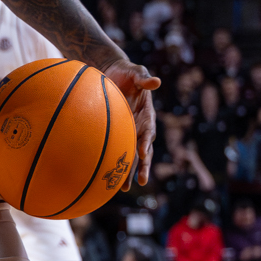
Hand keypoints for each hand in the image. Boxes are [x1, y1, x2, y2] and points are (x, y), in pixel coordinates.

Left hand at [103, 60, 161, 184]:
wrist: (113, 73)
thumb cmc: (126, 73)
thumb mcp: (135, 72)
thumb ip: (144, 78)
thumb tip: (156, 81)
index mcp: (147, 115)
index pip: (149, 131)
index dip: (146, 142)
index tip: (143, 152)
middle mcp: (140, 127)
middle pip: (144, 151)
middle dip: (143, 167)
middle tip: (142, 181)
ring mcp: (129, 132)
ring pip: (131, 156)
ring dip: (129, 172)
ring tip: (123, 189)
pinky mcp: (118, 134)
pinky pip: (117, 150)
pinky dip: (113, 163)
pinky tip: (104, 177)